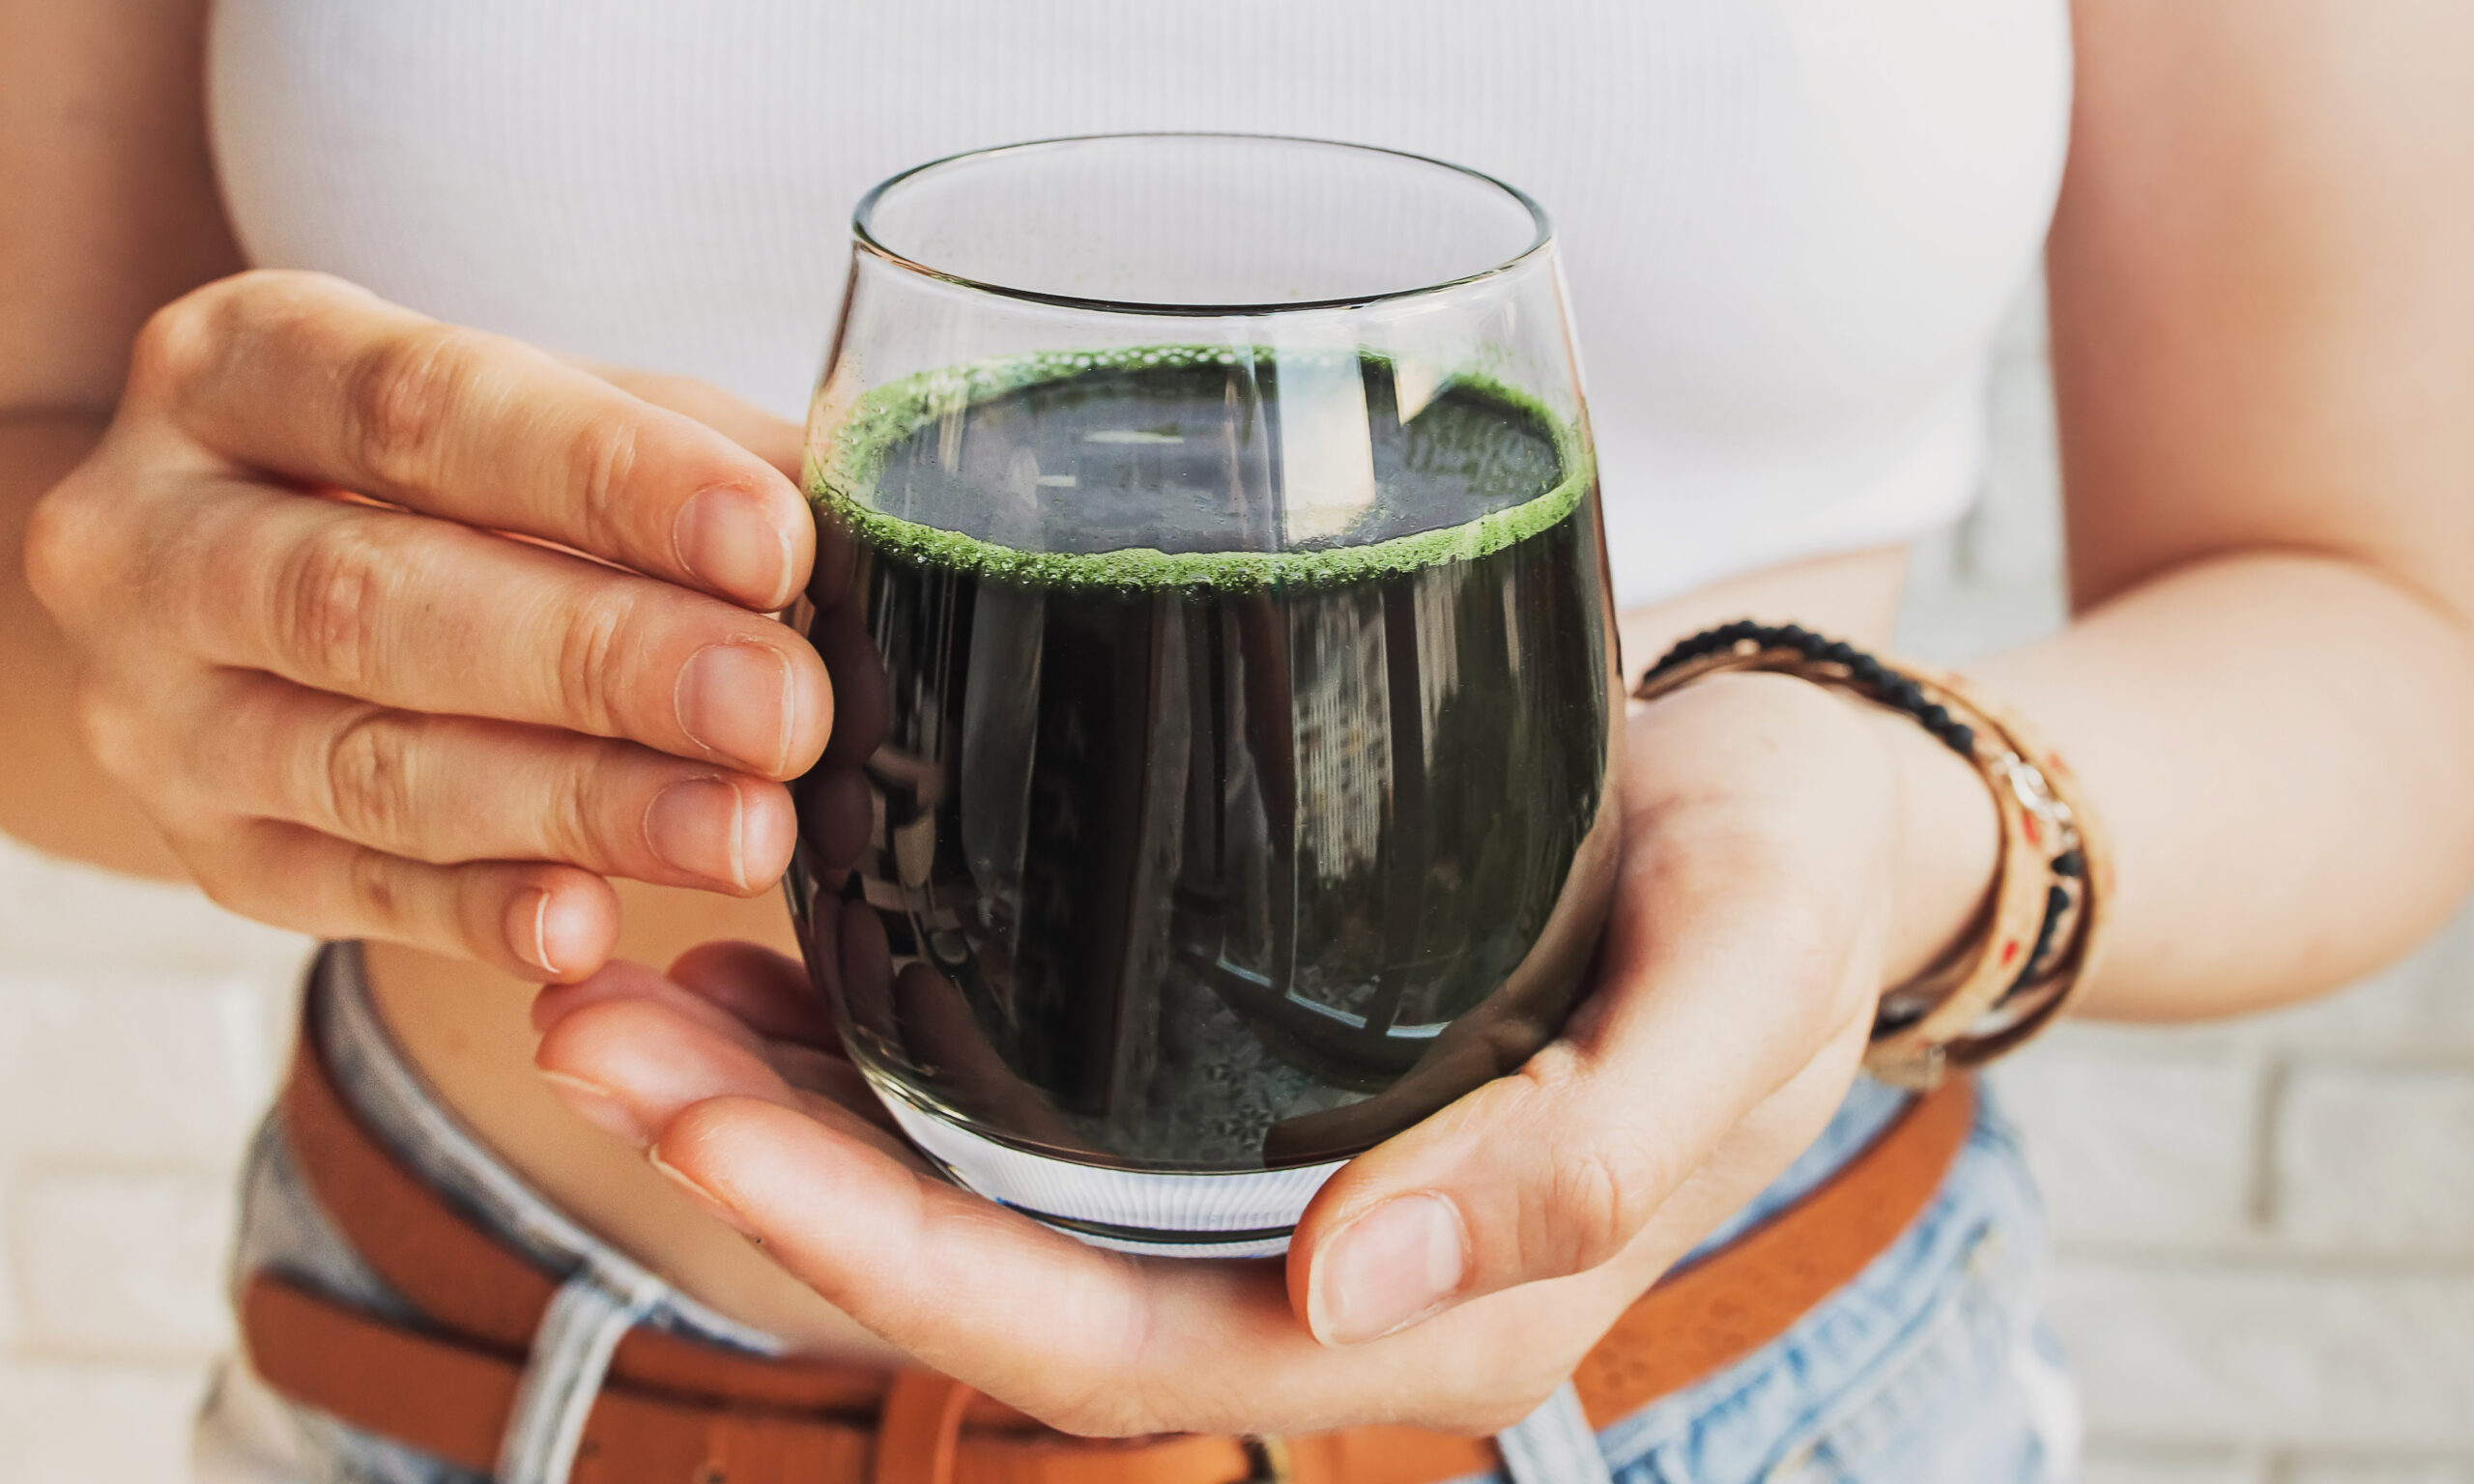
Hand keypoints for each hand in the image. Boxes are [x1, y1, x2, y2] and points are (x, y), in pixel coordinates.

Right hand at [22, 271, 831, 978]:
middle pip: (378, 600)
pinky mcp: (208, 852)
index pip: (423, 408)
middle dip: (603, 660)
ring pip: (372, 767)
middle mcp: (154, 534)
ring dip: (579, 804)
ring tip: (745, 830)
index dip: (604, 476)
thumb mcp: (545, 425)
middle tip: (781, 708)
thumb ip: (689, 458)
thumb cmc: (444, 487)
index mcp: (241, 364)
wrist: (237, 601)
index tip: (770, 539)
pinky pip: (350, 895)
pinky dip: (480, 915)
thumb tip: (862, 520)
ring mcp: (159, 711)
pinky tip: (591, 924)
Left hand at [535, 671, 1995, 1434]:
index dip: (896, 1264)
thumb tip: (1352, 1296)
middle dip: (780, 1176)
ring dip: (791, 1106)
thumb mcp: (1738, 989)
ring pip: (987, 1196)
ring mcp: (1266, 1187)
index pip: (1117, 1346)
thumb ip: (1580, 1159)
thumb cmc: (1789, 884)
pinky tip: (766, 943)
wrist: (1816, 813)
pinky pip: (1029, 1103)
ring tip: (610, 974)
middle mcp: (1322, 1276)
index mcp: (1437, 1312)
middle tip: (593, 1020)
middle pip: (999, 1279)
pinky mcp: (1233, 1084)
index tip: (712, 1127)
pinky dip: (880, 1040)